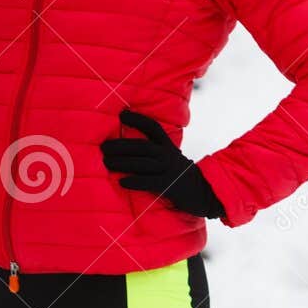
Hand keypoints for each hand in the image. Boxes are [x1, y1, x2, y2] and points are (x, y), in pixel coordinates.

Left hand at [100, 109, 224, 218]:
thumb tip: (127, 150)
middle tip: (103, 147)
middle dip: (120, 145)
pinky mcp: (169, 185)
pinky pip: (149, 182)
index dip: (138, 119)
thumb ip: (155, 152)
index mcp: (168, 147)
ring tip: (106, 162)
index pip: (153, 127)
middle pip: (141, 146)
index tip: (122, 114)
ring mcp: (169, 170)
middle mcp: (168, 155)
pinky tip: (122, 182)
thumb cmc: (180, 177)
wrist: (204, 193)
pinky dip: (134, 181)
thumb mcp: (171, 159)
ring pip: (142, 163)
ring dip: (122, 162)